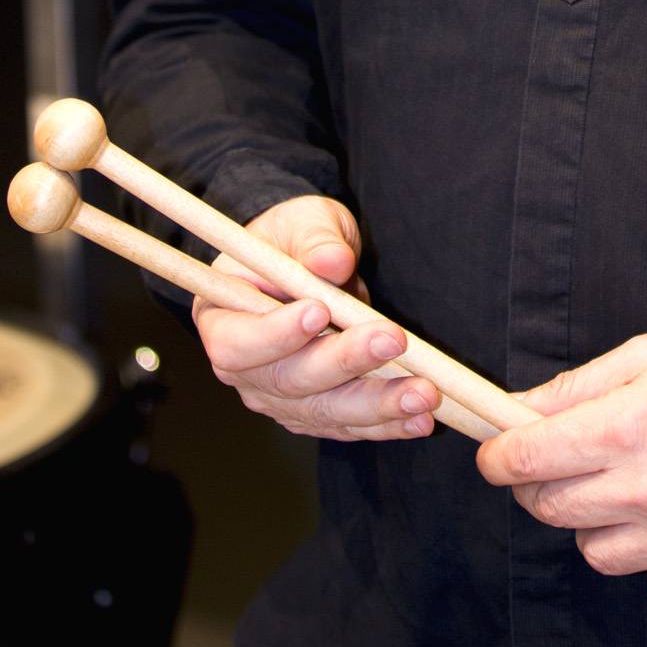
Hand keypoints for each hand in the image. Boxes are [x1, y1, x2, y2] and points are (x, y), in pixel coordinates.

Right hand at [191, 195, 438, 441]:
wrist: (309, 262)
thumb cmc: (295, 238)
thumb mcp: (302, 221)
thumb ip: (314, 239)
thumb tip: (333, 262)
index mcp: (223, 321)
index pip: (237, 343)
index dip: (275, 335)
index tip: (318, 311)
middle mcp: (246, 371)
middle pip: (290, 382)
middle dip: (346, 363)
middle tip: (393, 339)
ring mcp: (280, 398)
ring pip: (327, 411)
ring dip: (378, 405)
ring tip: (423, 394)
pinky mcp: (315, 412)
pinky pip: (350, 425)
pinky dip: (387, 423)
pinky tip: (421, 420)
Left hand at [475, 334, 646, 598]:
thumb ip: (579, 385)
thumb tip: (519, 409)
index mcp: (628, 427)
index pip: (529, 458)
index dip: (500, 457)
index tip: (496, 455)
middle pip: (550, 509)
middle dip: (540, 486)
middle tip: (561, 466)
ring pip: (594, 552)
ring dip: (596, 523)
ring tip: (629, 489)